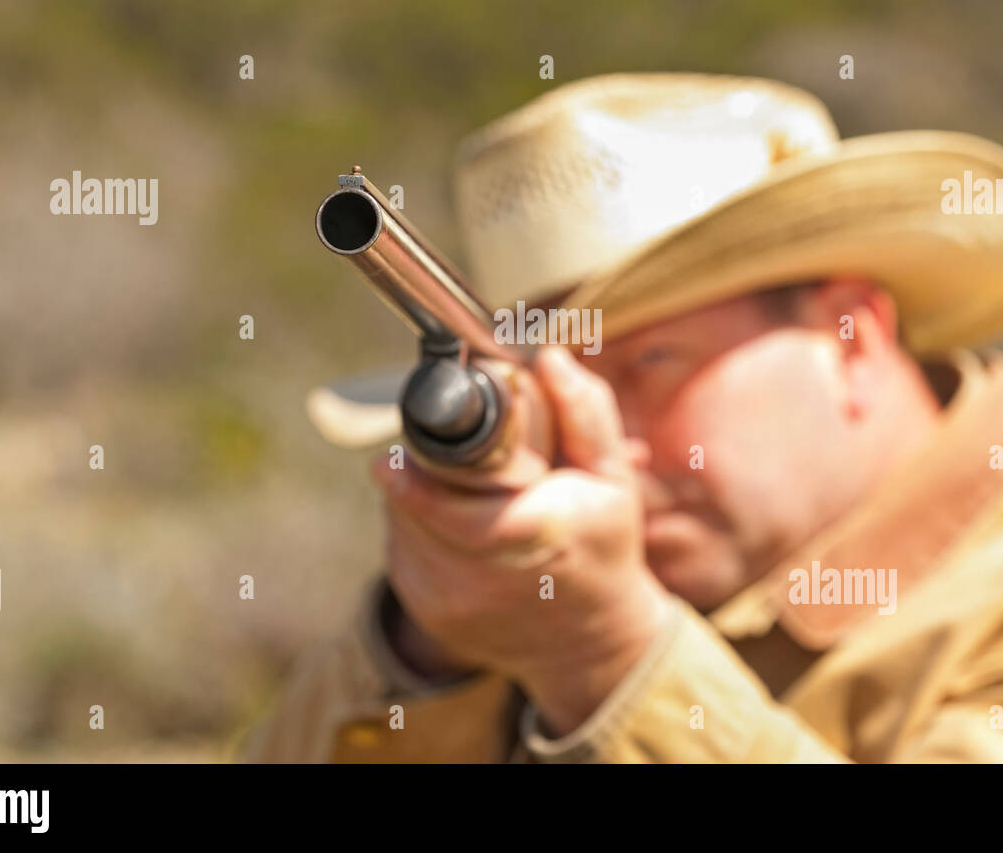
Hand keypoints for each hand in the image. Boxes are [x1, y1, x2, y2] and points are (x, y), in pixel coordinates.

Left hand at [371, 346, 670, 733]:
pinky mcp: (429, 615)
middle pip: (415, 508)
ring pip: (403, 528)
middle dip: (420, 473)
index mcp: (533, 537)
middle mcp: (483, 579)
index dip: (413, 481)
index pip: (451, 511)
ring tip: (460, 489)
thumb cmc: (601, 547)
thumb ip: (586, 416)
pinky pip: (403, 554)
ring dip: (416, 498)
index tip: (389, 457)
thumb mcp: (613, 480)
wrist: (589, 644)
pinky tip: (454, 526)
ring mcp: (449, 604)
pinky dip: (417, 530)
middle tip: (441, 454)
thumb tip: (550, 359)